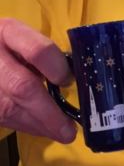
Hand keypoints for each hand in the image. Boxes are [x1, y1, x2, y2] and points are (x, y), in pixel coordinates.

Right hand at [0, 18, 75, 142]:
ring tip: (60, 132)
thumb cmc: (11, 45)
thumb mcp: (26, 39)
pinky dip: (26, 126)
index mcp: (9, 32)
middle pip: (21, 86)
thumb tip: (74, 81)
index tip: (69, 81)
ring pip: (9, 109)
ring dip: (39, 126)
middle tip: (69, 131)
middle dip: (49, 113)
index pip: (38, 51)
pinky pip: (4, 118)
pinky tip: (41, 128)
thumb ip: (47, 56)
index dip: (57, 69)